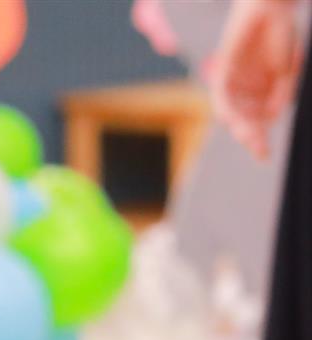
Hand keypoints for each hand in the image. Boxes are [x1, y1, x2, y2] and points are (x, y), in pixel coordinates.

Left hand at [212, 0, 303, 158]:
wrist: (273, 8)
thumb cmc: (282, 36)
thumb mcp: (286, 72)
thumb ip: (278, 95)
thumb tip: (270, 118)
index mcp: (260, 93)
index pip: (257, 121)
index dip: (258, 139)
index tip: (263, 156)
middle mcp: (244, 91)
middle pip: (244, 119)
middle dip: (250, 136)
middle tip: (259, 149)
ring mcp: (233, 81)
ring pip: (231, 111)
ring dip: (240, 126)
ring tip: (249, 137)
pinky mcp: (223, 69)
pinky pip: (221, 93)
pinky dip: (226, 106)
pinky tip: (231, 119)